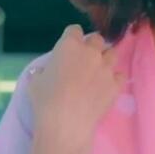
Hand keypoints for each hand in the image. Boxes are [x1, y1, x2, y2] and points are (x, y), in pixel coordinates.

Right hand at [26, 24, 124, 153]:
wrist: (66, 123)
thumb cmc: (45, 100)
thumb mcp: (35, 81)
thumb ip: (43, 71)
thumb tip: (46, 72)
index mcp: (69, 45)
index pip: (74, 30)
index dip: (72, 37)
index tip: (69, 48)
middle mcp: (90, 52)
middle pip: (97, 39)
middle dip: (92, 46)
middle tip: (84, 59)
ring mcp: (106, 67)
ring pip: (112, 54)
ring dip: (105, 59)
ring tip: (98, 71)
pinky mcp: (116, 84)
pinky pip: (119, 74)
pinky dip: (114, 78)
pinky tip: (107, 86)